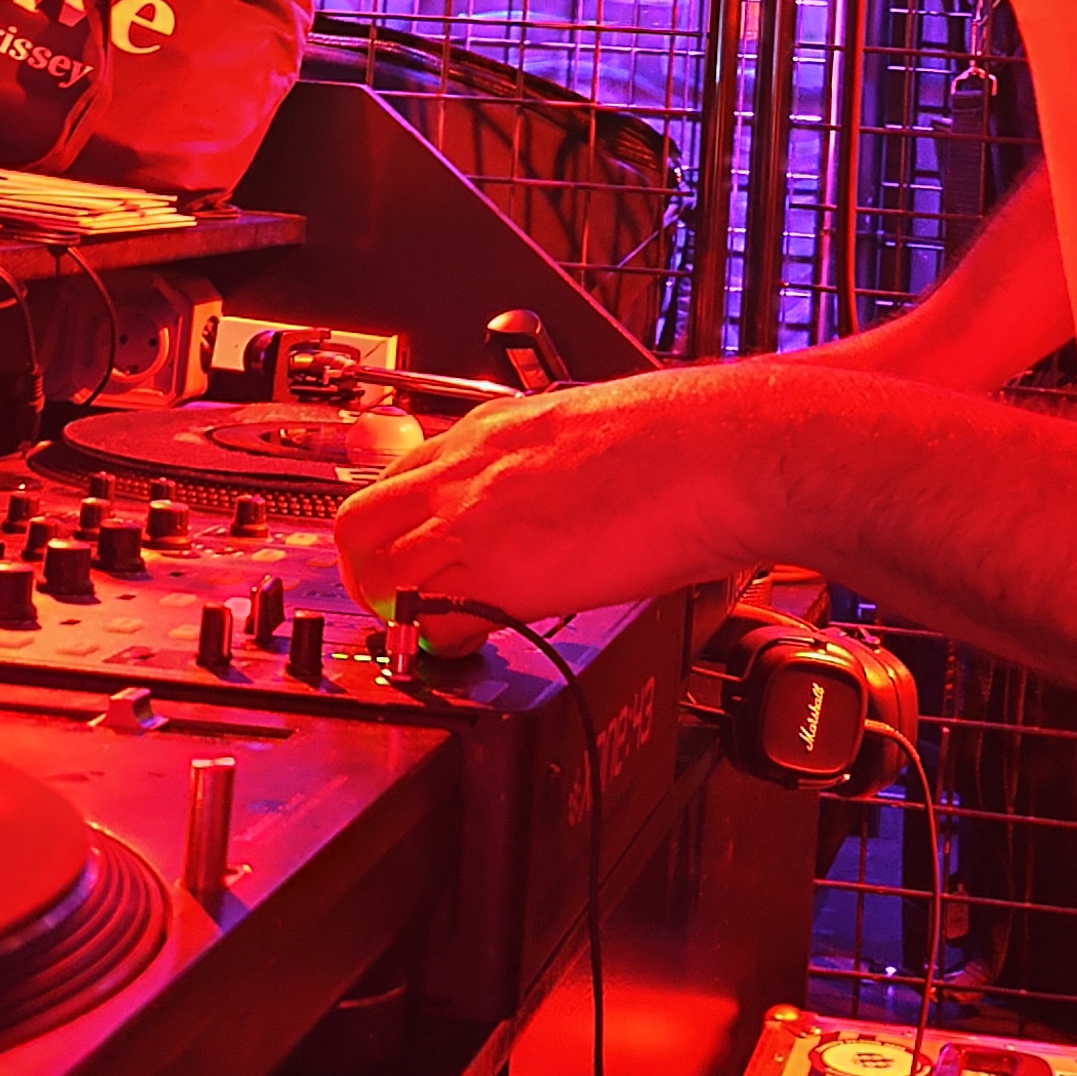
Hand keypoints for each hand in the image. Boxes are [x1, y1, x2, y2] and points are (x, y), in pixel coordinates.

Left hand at [331, 370, 778, 623]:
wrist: (715, 451)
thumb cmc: (680, 436)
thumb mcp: (586, 428)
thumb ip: (547, 462)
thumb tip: (552, 495)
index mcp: (493, 429)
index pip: (405, 474)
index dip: (401, 522)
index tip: (413, 550)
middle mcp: (468, 470)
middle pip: (361, 521)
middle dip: (366, 566)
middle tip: (395, 598)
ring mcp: (474, 521)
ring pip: (376, 572)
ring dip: (393, 608)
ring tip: (427, 631)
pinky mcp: (498, 576)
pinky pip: (433, 621)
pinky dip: (442, 642)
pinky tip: (471, 647)